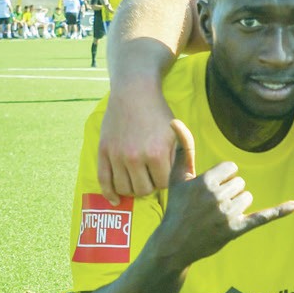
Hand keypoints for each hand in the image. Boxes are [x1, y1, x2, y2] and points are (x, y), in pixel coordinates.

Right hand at [98, 83, 190, 197]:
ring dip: (132, 188)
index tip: (164, 171)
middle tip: (150, 175)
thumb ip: (186, 158)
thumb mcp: (178, 134)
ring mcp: (117, 155)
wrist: (134, 93)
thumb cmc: (159, 114)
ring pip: (124, 189)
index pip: (163, 185)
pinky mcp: (103, 151)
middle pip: (143, 190)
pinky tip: (115, 200)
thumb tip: (190, 181)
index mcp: (157, 154)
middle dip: (149, 186)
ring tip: (137, 179)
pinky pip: (104, 181)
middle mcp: (135, 157)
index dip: (165, 180)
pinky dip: (110, 194)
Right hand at [155, 138, 293, 265]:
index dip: (222, 177)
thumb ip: (184, 148)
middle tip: (210, 207)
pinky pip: (262, 217)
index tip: (208, 190)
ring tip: (217, 216)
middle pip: (240, 183)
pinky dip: (279, 211)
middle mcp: (217, 197)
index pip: (231, 168)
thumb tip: (176, 121)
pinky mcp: (236, 229)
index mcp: (205, 181)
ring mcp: (227, 214)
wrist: (175, 244)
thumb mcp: (177, 177)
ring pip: (247, 197)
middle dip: (228, 192)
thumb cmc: (177, 207)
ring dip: (236, 204)